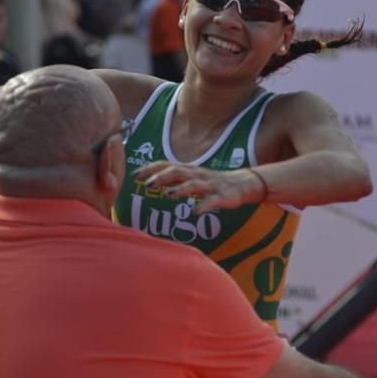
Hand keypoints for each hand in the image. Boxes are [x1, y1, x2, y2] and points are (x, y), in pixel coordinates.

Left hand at [133, 162, 265, 214]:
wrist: (242, 184)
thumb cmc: (211, 183)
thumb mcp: (190, 178)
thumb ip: (172, 179)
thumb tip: (151, 180)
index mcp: (188, 170)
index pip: (166, 165)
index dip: (150, 168)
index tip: (134, 175)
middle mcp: (197, 175)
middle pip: (178, 171)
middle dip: (162, 177)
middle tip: (147, 184)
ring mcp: (210, 185)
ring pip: (194, 184)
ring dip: (181, 189)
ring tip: (169, 195)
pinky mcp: (222, 196)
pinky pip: (212, 200)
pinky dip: (204, 206)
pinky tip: (195, 212)